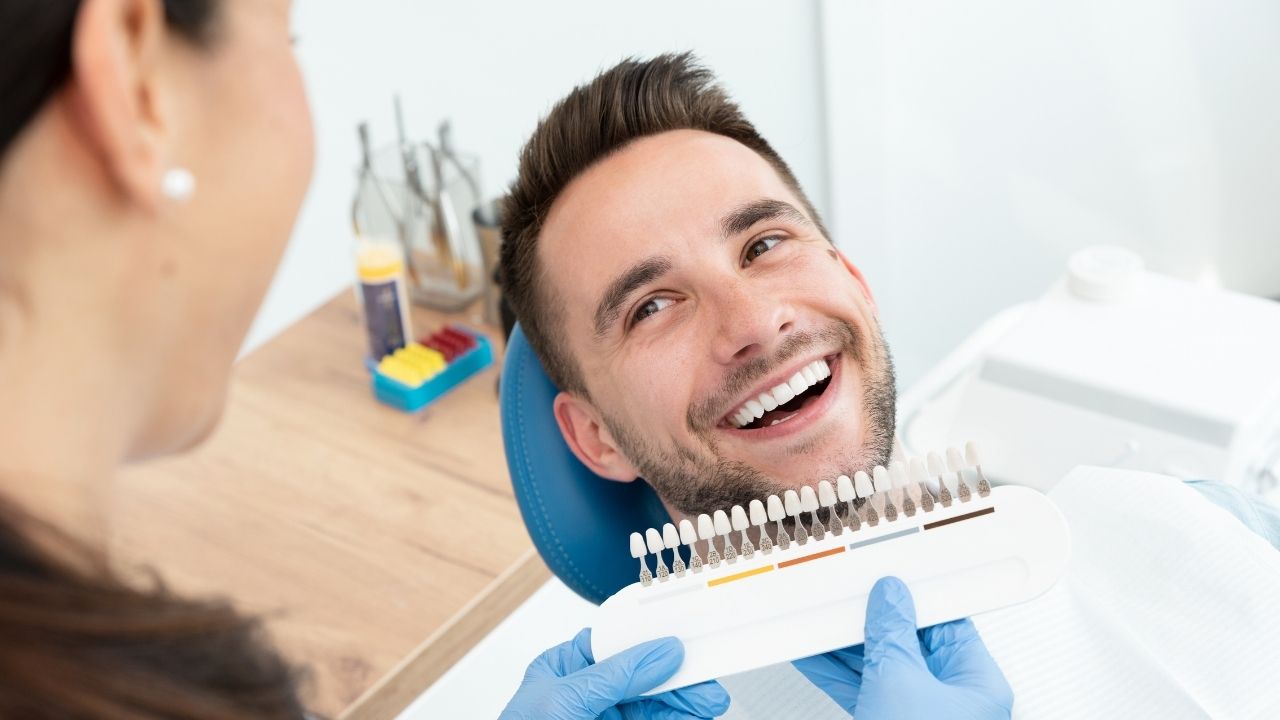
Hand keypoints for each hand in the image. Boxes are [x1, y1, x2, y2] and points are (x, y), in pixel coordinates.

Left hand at [500, 628, 730, 719]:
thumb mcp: (565, 701)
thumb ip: (615, 676)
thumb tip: (659, 652)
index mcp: (564, 668)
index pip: (614, 641)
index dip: (650, 636)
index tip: (682, 637)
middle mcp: (587, 692)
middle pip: (643, 673)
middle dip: (676, 675)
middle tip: (705, 679)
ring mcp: (606, 718)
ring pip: (655, 703)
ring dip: (684, 699)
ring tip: (708, 700)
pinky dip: (678, 718)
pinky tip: (693, 713)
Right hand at [793, 576, 1012, 718]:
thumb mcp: (901, 682)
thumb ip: (892, 634)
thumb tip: (889, 598)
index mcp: (977, 682)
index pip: (946, 618)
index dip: (913, 592)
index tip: (886, 572)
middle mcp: (952, 699)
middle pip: (909, 640)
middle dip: (871, 618)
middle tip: (845, 594)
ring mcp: (918, 715)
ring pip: (881, 666)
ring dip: (847, 643)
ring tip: (819, 618)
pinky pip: (863, 690)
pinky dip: (837, 672)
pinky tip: (814, 654)